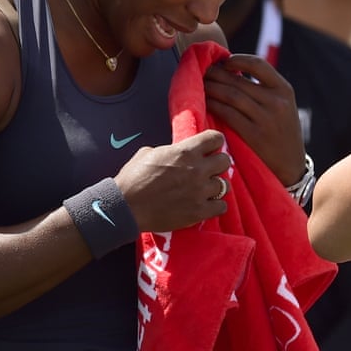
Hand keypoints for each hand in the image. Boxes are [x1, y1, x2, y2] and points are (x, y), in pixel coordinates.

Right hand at [115, 130, 231, 230]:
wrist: (126, 207)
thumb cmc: (133, 178)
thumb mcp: (149, 153)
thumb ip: (171, 150)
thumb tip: (177, 152)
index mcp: (185, 151)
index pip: (216, 138)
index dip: (214, 142)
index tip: (209, 148)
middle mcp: (197, 170)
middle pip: (225, 161)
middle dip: (217, 164)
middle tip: (207, 170)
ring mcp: (199, 192)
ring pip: (224, 185)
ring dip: (215, 186)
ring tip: (204, 190)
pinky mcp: (199, 212)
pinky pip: (221, 206)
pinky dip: (216, 206)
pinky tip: (206, 205)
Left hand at [204, 54, 305, 184]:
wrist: (291, 165)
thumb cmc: (281, 133)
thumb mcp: (283, 107)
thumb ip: (264, 90)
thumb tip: (231, 71)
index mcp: (284, 90)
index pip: (258, 64)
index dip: (237, 60)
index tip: (223, 62)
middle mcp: (277, 101)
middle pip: (239, 81)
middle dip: (217, 74)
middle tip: (202, 72)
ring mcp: (266, 118)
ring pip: (231, 95)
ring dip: (212, 88)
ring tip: (200, 85)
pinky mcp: (254, 135)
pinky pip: (228, 114)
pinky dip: (214, 106)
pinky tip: (206, 103)